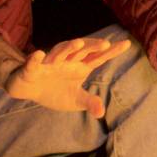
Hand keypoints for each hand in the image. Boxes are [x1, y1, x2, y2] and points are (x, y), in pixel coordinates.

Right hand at [5, 36, 132, 116]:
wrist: (29, 89)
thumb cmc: (55, 91)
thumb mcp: (75, 99)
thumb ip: (89, 103)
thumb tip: (101, 112)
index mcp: (80, 66)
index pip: (98, 57)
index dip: (111, 51)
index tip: (127, 44)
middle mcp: (67, 61)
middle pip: (82, 51)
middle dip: (92, 46)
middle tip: (106, 44)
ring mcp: (50, 63)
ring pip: (60, 52)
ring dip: (68, 47)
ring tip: (78, 43)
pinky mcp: (32, 69)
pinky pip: (33, 63)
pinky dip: (35, 59)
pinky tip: (39, 54)